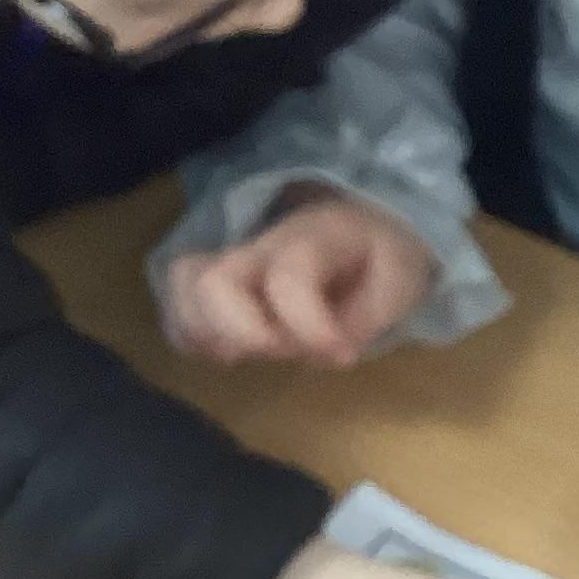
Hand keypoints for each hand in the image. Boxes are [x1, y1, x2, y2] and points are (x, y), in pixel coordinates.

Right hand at [163, 193, 434, 369]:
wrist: (366, 223)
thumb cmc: (383, 254)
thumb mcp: (401, 280)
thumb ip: (368, 317)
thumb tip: (330, 351)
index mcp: (314, 236)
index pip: (289, 278)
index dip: (308, 328)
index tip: (341, 355)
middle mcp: (262, 244)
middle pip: (214, 279)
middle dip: (244, 333)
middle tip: (282, 352)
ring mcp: (231, 259)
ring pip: (183, 285)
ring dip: (208, 333)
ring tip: (246, 354)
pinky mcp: (216, 280)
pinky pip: (177, 302)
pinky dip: (190, 334)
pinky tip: (225, 351)